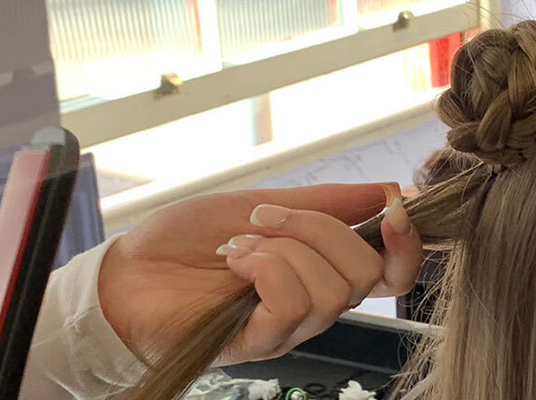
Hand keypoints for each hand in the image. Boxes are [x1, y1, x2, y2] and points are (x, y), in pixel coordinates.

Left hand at [97, 184, 423, 364]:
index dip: (407, 242)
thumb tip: (388, 189)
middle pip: (365, 273)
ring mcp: (287, 328)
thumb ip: (326, 201)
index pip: (393, 272)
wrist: (128, 273)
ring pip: (331, 291)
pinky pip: (291, 305)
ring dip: (283, 249)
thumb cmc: (186, 242)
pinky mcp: (256, 343)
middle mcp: (314, 304)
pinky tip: (235, 262)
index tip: (394, 207)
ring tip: (240, 244)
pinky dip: (265, 269)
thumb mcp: (263, 201)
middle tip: (266, 216)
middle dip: (318, 228)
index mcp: (323, 270)